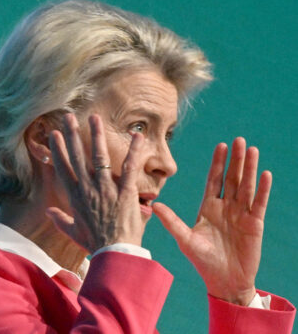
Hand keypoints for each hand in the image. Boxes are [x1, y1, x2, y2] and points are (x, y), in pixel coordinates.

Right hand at [45, 113, 146, 252]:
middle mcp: (88, 188)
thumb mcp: (73, 232)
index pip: (63, 167)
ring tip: (94, 118)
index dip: (58, 149)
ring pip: (100, 157)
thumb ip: (60, 219)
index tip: (54, 134)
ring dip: (97, 135)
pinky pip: (129, 168)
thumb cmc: (94, 244)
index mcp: (75, 196)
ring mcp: (106, 188)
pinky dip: (134, 151)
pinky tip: (137, 136)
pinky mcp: (125, 192)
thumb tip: (49, 211)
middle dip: (72, 135)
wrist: (114, 253)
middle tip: (68, 117)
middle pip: (77, 156)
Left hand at [153, 137, 270, 305]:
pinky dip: (262, 189)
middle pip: (231, 178)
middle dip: (235, 160)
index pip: (213, 180)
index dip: (217, 163)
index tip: (221, 145)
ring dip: (250, 168)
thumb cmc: (203, 261)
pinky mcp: (254, 224)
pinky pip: (258, 203)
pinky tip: (265, 175)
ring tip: (252, 150)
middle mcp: (226, 207)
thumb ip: (171, 221)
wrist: (224, 281)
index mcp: (208, 207)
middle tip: (239, 140)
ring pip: (246, 186)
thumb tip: (155, 204)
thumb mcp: (185, 240)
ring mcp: (241, 214)